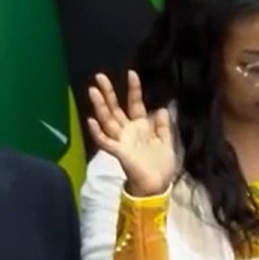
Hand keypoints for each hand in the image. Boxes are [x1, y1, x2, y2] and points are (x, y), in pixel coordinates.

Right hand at [86, 70, 177, 196]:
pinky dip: (97, 132)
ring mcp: (121, 141)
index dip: (133, 89)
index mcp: (140, 127)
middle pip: (115, 108)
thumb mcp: (166, 141)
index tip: (131, 74)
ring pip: (107, 120)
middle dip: (108, 93)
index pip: (135, 103)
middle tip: (99, 77)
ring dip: (100, 106)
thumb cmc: (161, 165)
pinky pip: (105, 141)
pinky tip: (91, 121)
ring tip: (93, 91)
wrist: (156, 185)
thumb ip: (163, 126)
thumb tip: (162, 108)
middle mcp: (128, 131)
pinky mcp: (118, 152)